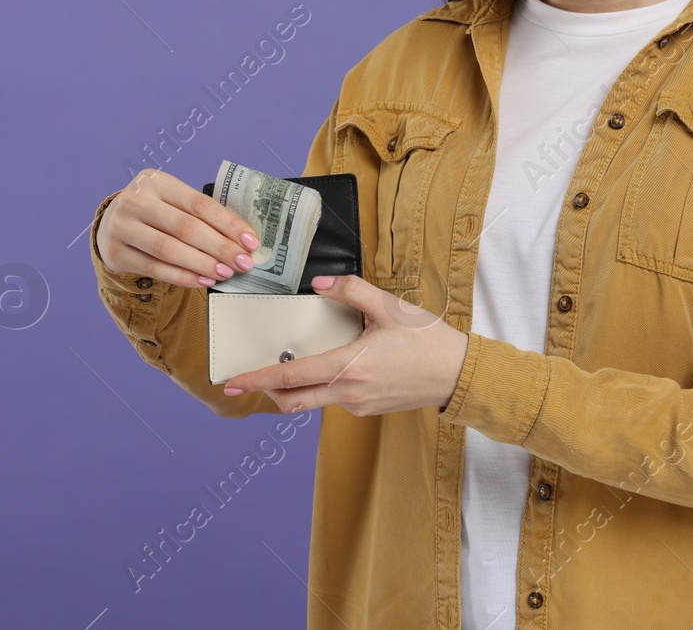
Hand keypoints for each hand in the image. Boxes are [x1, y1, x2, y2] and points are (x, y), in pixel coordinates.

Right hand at [98, 169, 261, 288]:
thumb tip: (242, 240)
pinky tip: (202, 280)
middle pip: (186, 227)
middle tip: (243, 262)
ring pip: (169, 249)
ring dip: (202, 264)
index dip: (228, 224)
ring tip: (225, 273)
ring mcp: (122, 226)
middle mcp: (136, 200)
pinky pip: (155, 268)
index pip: (199, 204)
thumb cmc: (154, 213)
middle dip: (220, 247)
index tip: (251, 241)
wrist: (111, 224)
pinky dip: (182, 277)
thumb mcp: (171, 201)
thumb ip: (200, 215)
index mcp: (156, 181)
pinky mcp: (115, 252)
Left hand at [222, 274, 470, 414]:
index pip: (292, 378)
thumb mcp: (390, 307)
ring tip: (287, 364)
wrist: (459, 376)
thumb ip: (351, 291)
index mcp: (349, 368)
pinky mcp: (367, 409)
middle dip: (266, 391)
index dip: (258, 379)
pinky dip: (320, 385)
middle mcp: (349, 393)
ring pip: (313, 401)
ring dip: (294, 387)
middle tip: (245, 379)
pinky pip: (334, 399)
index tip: (233, 381)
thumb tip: (318, 285)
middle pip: (294, 400)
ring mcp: (358, 405)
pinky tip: (328, 364)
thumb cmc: (428, 342)